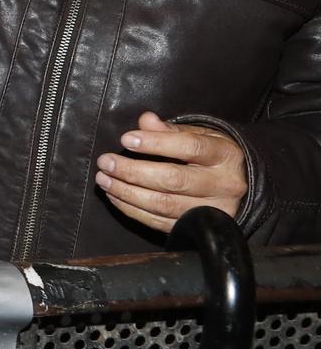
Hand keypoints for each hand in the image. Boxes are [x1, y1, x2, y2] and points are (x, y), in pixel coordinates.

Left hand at [96, 112, 247, 233]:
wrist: (244, 186)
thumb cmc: (214, 157)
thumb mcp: (202, 136)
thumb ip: (171, 130)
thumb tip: (145, 120)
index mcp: (224, 156)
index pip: (190, 147)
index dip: (156, 143)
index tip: (126, 139)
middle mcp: (222, 185)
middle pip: (173, 179)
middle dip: (133, 171)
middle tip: (106, 162)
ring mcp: (212, 210)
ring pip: (163, 204)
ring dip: (126, 193)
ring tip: (104, 180)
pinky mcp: (198, 228)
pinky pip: (160, 223)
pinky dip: (132, 211)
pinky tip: (115, 196)